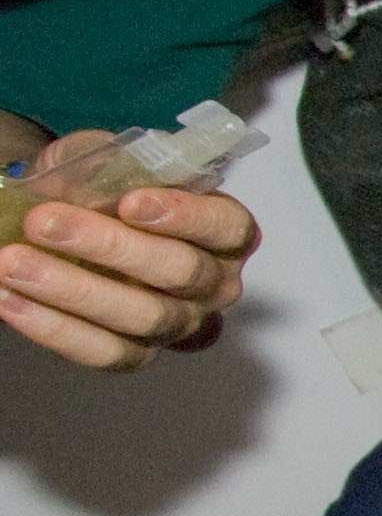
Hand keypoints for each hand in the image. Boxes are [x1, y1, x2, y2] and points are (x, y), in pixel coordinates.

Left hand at [0, 141, 257, 369]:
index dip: (186, 217)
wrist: (71, 221)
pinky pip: (104, 351)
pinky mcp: (137, 353)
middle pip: (181, 272)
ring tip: (14, 263)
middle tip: (46, 223)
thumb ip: (111, 169)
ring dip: (72, 289)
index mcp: (224, 231)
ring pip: (142, 316)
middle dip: (109, 246)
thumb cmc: (104, 191)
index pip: (227, 227)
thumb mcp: (109, 162)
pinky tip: (11, 298)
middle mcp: (213, 283)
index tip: (130, 202)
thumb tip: (93, 187)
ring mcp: (178, 323)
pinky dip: (53, 327)